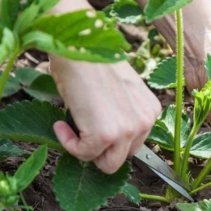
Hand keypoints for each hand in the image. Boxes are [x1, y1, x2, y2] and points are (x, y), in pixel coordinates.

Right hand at [51, 56, 160, 173]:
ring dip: (87, 151)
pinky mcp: (106, 135)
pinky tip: (60, 125)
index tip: (92, 128)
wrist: (79, 45)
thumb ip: (119, 112)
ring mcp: (128, 129)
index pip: (134, 143)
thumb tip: (102, 132)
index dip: (111, 140)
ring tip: (70, 126)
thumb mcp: (117, 89)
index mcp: (150, 110)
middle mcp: (145, 121)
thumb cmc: (92, 59)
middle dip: (102, 149)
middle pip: (124, 157)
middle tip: (81, 130)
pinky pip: (84, 155)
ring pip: (108, 164)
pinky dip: (69, 144)